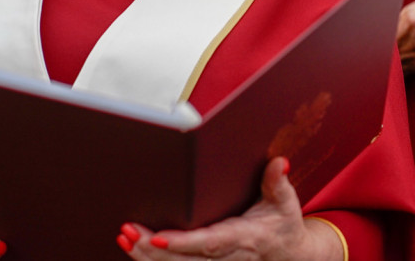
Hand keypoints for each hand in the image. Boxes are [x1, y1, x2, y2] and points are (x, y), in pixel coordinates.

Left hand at [116, 157, 342, 260]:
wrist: (289, 255)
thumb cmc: (283, 225)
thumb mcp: (286, 203)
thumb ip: (277, 183)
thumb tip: (279, 163)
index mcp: (243, 239)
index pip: (210, 243)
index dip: (184, 243)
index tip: (158, 236)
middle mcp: (226, 256)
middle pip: (184, 260)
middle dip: (153, 249)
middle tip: (129, 231)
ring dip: (147, 256)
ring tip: (125, 236)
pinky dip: (152, 260)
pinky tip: (133, 248)